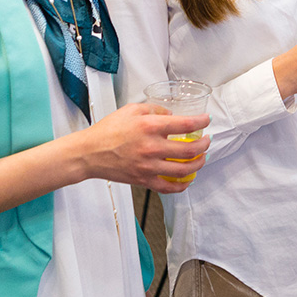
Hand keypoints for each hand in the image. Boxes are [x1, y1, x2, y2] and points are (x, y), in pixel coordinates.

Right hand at [72, 103, 210, 193]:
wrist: (89, 153)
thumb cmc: (107, 131)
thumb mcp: (132, 110)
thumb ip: (155, 109)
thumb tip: (171, 115)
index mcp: (150, 127)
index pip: (185, 124)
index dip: (201, 122)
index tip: (206, 120)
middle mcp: (152, 147)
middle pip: (189, 150)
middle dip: (204, 144)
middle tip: (207, 140)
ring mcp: (148, 166)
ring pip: (184, 170)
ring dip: (198, 163)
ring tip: (202, 158)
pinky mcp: (144, 180)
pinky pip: (169, 187)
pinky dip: (182, 185)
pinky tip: (188, 179)